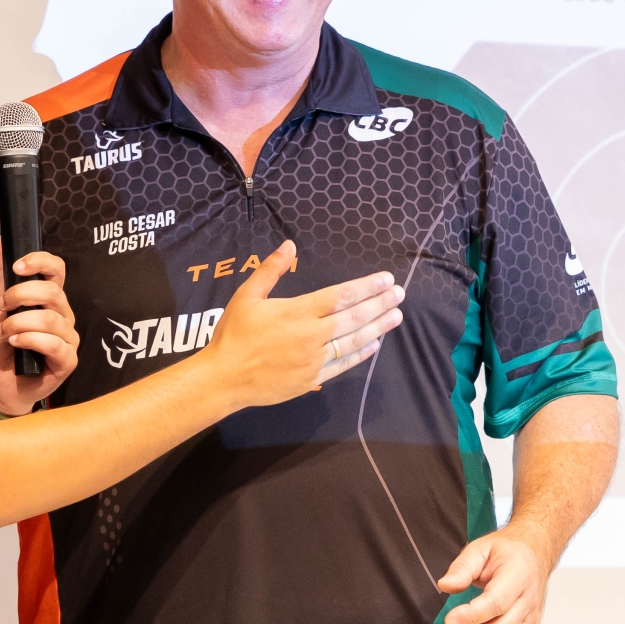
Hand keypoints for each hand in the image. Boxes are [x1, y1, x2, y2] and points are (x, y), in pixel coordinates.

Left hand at [0, 243, 77, 414]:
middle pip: (53, 292)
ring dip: (19, 323)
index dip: (40, 262)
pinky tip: (14, 343)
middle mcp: (63, 316)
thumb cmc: (1, 349)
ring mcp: (68, 339)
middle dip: (20, 295)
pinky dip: (29, 341)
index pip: (57, 270)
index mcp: (50, 300)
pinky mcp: (68, 361)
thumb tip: (2, 241)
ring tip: (3, 333)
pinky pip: (53, 345)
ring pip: (50, 319)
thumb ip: (1, 279)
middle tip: (1, 307)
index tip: (17, 267)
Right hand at [201, 242, 402, 407]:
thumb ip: (270, 270)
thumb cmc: (233, 335)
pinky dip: (360, 353)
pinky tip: (374, 344)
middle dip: (380, 305)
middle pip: (353, 318)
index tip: (386, 279)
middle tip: (400, 294)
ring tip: (396, 316)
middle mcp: (311, 335)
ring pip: (353, 341)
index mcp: (297, 312)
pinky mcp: (312, 379)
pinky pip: (343, 365)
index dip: (366, 287)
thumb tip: (289, 245)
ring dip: (378, 328)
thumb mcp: (246, 296)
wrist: (224, 379)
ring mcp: (314, 359)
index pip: (340, 296)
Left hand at [433, 526, 560, 623]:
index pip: (496, 603)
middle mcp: (528, 602)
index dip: (471, 616)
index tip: (448, 621)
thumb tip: (445, 585)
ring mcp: (531, 620)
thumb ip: (462, 567)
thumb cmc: (507, 552)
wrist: (534, 555)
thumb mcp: (480, 548)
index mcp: (518, 578)